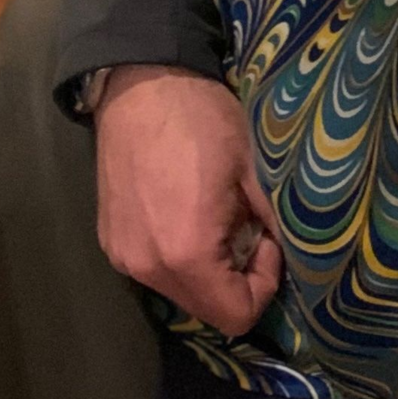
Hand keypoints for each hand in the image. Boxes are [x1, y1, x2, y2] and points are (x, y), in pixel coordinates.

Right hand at [93, 65, 281, 335]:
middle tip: (248, 228)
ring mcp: (122, 256)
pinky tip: (189, 213)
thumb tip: (287, 252)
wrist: (142, 82)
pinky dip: (180, 256)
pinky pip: (156, 270)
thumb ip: (271, 223)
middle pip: (206, 309)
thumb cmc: (203, 119)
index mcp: (187, 253)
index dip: (264, 285)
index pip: (236, 316)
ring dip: (208, 270)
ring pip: (180, 292)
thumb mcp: (253, 168)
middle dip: (236, 281)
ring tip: (220, 218)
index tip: (268, 241)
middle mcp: (148, 268)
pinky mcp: (110, 241)